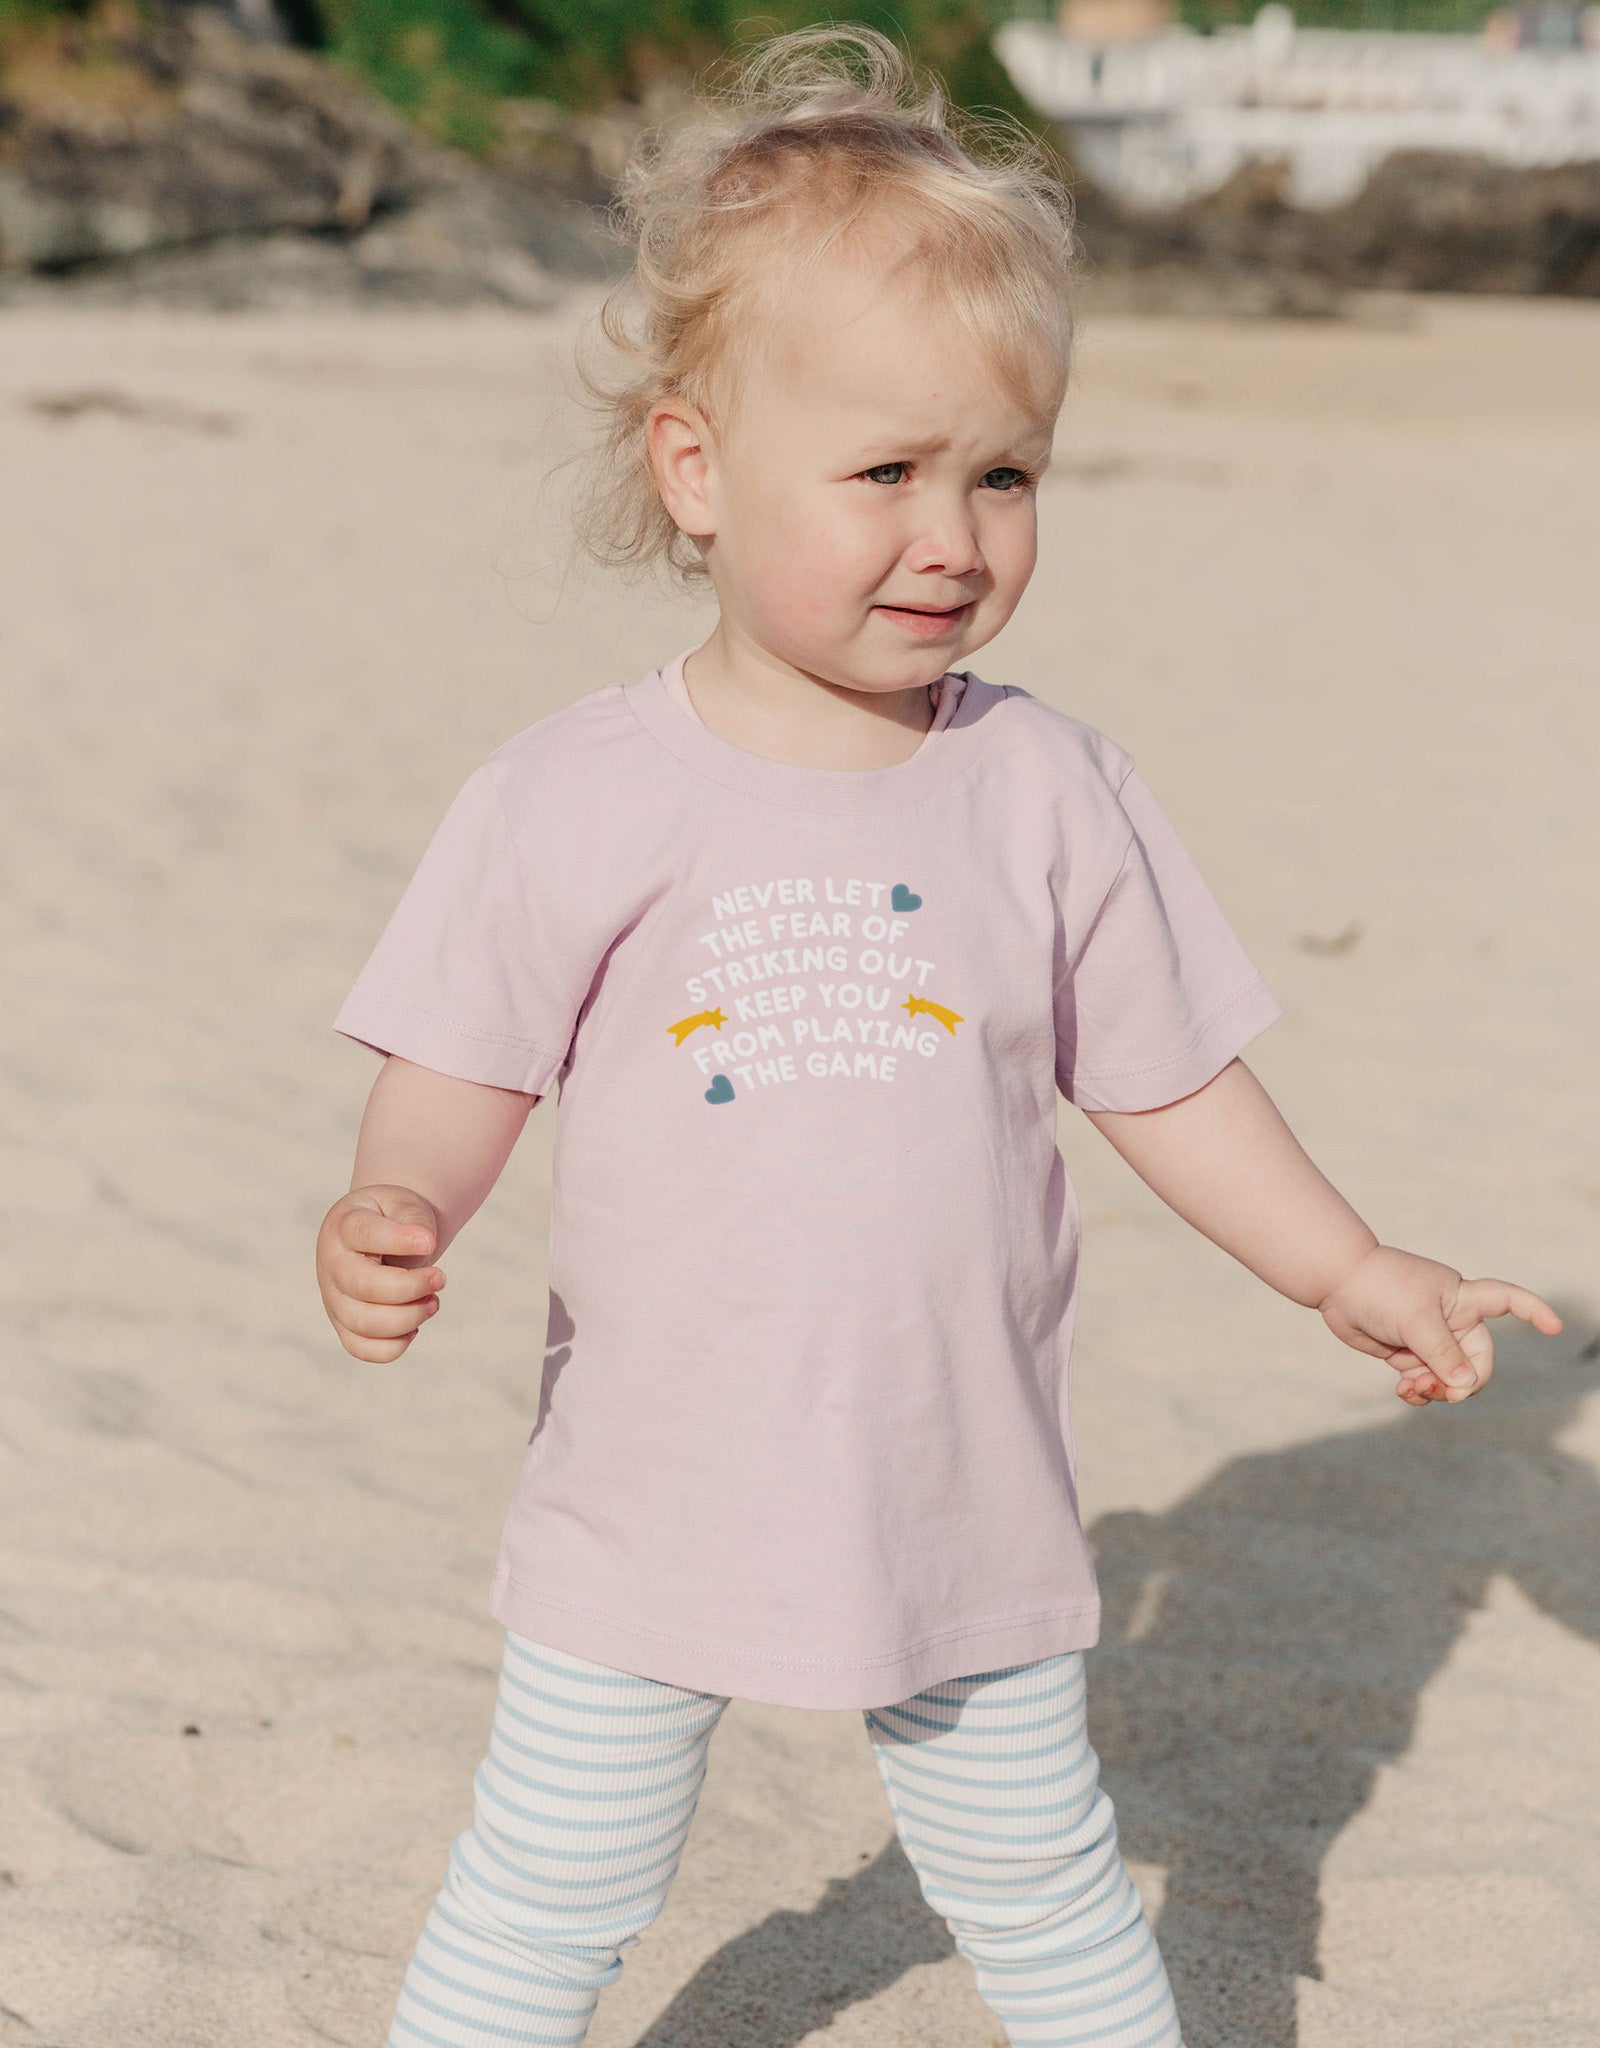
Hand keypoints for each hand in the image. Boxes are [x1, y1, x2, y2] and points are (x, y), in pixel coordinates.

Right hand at [316, 1184, 446, 1361]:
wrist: (380, 1234)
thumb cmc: (392, 1218)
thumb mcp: (404, 1204)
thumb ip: (414, 1219)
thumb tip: (426, 1245)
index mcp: (344, 1226)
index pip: (362, 1233)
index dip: (398, 1239)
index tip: (430, 1243)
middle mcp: (332, 1264)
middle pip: (363, 1285)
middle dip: (411, 1287)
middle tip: (440, 1278)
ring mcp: (334, 1298)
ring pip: (363, 1322)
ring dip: (408, 1318)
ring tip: (433, 1302)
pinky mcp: (344, 1325)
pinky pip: (362, 1349)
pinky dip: (394, 1345)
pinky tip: (414, 1327)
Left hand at [1320, 1244, 1561, 1405]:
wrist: (1337, 1284)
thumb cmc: (1380, 1289)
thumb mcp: (1416, 1320)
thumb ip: (1442, 1353)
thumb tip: (1466, 1382)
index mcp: (1464, 1299)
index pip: (1509, 1301)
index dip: (1534, 1312)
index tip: (1555, 1327)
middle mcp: (1453, 1320)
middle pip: (1478, 1362)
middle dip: (1462, 1382)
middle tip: (1439, 1391)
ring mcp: (1430, 1338)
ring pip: (1450, 1376)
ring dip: (1437, 1390)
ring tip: (1413, 1388)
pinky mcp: (1408, 1352)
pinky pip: (1425, 1380)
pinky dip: (1419, 1390)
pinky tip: (1405, 1391)